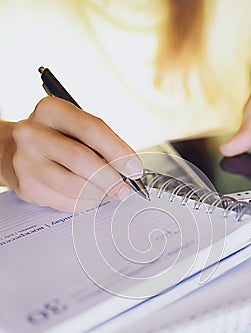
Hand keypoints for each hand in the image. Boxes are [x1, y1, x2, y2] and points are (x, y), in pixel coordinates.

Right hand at [0, 97, 142, 211]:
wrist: (14, 152)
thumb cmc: (56, 139)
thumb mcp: (75, 128)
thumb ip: (101, 143)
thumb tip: (128, 170)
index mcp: (51, 110)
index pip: (91, 129)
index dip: (118, 151)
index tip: (135, 168)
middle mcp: (33, 134)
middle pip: (81, 160)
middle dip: (111, 178)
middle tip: (125, 188)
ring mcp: (26, 162)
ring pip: (75, 186)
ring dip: (99, 193)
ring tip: (107, 191)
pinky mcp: (28, 187)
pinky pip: (67, 202)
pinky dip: (86, 202)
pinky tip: (89, 195)